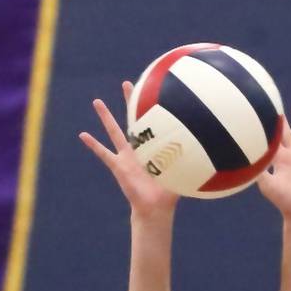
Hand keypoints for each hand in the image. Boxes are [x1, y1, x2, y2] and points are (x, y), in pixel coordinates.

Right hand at [79, 83, 178, 218]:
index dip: (155, 109)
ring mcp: (126, 157)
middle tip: (127, 83)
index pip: (155, 123)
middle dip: (130, 102)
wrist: (155, 208)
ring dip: (105, 117)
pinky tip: (82, 134)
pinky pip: (103, 153)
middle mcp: (139, 149)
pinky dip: (93, 145)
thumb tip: (208, 150)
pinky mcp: (118, 167)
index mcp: (154, 148)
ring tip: (97, 101)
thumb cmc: (169, 192)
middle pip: (133, 120)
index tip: (156, 89)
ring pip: (114, 132)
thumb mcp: (180, 173)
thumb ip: (189, 162)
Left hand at [257, 106, 290, 221]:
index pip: (272, 139)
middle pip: (286, 133)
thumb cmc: (285, 202)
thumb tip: (248, 159)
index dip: (268, 126)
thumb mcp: (269, 186)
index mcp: (280, 160)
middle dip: (281, 121)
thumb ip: (260, 172)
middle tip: (275, 104)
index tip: (261, 109)